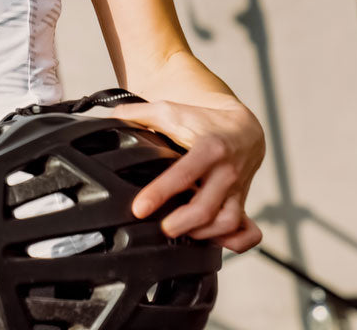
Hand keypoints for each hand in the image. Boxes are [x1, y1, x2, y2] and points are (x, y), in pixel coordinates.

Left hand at [106, 97, 265, 252]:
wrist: (243, 128)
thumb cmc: (203, 121)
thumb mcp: (171, 112)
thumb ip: (138, 114)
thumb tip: (108, 119)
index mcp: (209, 148)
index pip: (184, 174)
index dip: (160, 193)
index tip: (139, 208)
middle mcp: (226, 172)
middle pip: (206, 208)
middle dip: (181, 223)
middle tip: (160, 228)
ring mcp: (237, 191)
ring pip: (227, 223)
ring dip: (202, 235)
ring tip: (180, 233)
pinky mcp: (243, 204)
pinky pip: (248, 232)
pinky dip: (233, 243)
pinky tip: (212, 241)